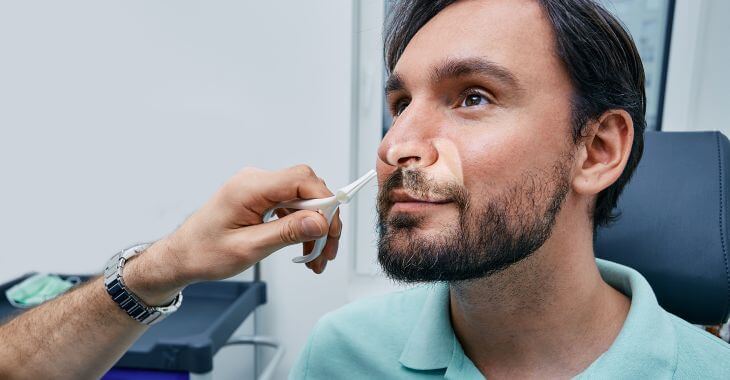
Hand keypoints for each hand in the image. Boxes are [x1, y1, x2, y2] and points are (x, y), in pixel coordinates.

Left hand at [124, 165, 341, 304]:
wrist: (182, 256)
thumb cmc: (204, 252)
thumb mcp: (249, 248)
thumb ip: (286, 232)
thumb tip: (319, 222)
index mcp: (249, 187)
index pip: (301, 180)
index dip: (323, 202)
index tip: (331, 229)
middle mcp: (255, 181)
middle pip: (306, 189)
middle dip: (323, 219)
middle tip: (328, 249)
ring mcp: (258, 189)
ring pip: (302, 200)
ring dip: (314, 227)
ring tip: (316, 257)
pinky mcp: (260, 199)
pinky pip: (290, 206)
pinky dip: (301, 227)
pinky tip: (304, 248)